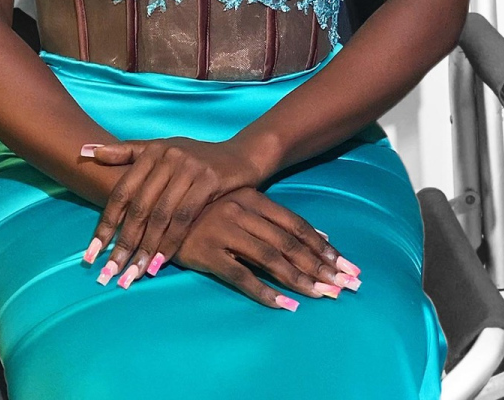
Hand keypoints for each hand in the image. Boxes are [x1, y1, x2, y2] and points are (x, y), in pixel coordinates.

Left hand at [79, 136, 263, 280]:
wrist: (240, 156)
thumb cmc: (195, 158)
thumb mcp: (161, 151)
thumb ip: (125, 153)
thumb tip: (85, 151)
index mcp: (152, 151)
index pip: (122, 192)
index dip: (105, 224)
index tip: (91, 254)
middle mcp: (167, 156)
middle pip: (138, 207)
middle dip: (122, 243)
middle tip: (110, 273)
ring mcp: (189, 167)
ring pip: (160, 216)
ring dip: (145, 248)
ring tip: (132, 275)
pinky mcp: (209, 180)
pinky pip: (184, 218)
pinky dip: (170, 243)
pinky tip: (159, 263)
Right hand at [173, 188, 361, 307]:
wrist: (158, 208)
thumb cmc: (208, 208)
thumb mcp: (243, 204)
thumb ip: (277, 219)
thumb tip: (322, 236)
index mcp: (252, 198)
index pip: (295, 225)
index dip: (322, 246)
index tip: (345, 264)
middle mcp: (241, 211)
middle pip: (289, 243)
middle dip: (320, 266)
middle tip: (345, 284)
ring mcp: (224, 231)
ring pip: (270, 259)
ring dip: (299, 280)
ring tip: (322, 296)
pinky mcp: (207, 252)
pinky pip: (241, 276)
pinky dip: (264, 292)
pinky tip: (285, 305)